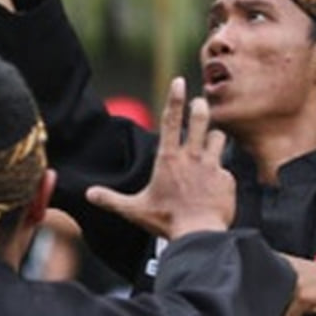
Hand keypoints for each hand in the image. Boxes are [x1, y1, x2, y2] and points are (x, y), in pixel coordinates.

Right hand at [86, 78, 233, 239]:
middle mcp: (191, 157)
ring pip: (218, 138)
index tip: (179, 81)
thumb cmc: (166, 220)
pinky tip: (216, 187)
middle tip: (200, 103)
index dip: (175, 98)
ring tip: (211, 143)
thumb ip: (111, 199)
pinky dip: (221, 174)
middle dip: (200, 108)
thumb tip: (89, 194)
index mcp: (168, 159)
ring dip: (214, 138)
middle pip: (200, 119)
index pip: (170, 120)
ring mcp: (212, 166)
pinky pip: (226, 170)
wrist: (199, 234)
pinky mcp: (226, 179)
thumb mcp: (135, 209)